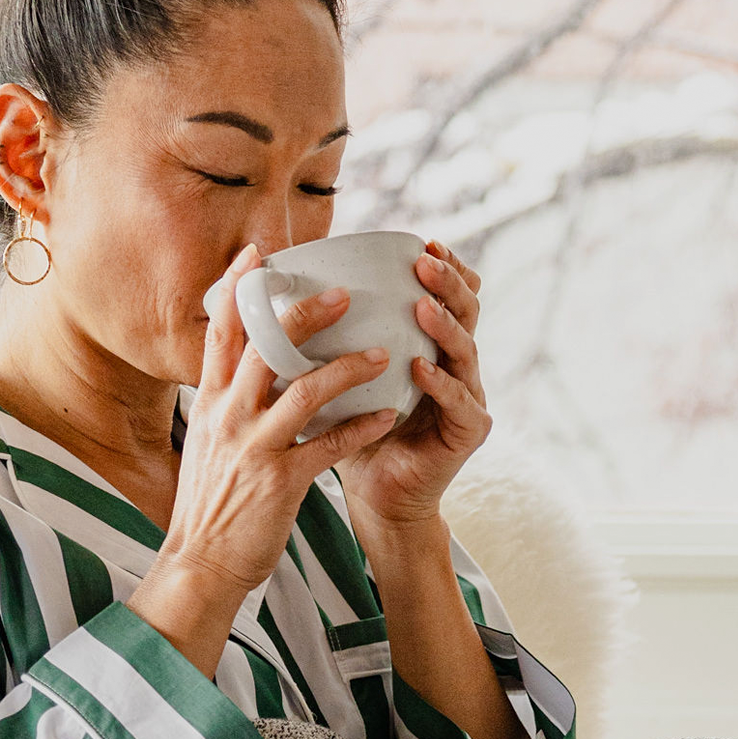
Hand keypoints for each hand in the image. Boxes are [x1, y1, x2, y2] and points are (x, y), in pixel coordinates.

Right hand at [156, 243, 399, 598]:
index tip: (261, 252)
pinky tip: (388, 415)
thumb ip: (230, 401)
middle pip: (264, 348)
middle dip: (304, 314)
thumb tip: (249, 365)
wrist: (202, 562)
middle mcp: (227, 416)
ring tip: (383, 353)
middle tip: (344, 291)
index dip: (239, 288)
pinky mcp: (279, 482)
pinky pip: (326, 447)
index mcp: (211, 402)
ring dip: (347, 368)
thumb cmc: (215, 502)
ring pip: (302, 392)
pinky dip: (359, 428)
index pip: (221, 332)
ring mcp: (253, 448)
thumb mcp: (212, 440)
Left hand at [333, 240, 490, 529]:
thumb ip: (325, 337)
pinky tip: (422, 368)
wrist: (376, 497)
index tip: (421, 241)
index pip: (446, 296)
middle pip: (465, 312)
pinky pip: (460, 403)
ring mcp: (467, 398)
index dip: (444, 267)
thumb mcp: (338, 377)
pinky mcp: (467, 433)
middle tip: (424, 261)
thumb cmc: (353, 435)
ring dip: (444, 326)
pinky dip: (441, 385)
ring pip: (466, 352)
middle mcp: (456, 367)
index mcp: (430, 347)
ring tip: (423, 307)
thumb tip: (269, 289)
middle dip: (448, 283)